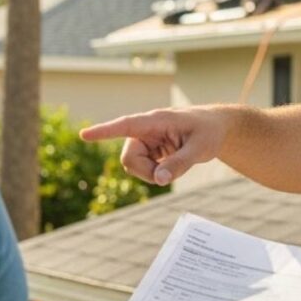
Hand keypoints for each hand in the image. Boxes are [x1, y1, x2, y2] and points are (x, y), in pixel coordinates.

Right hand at [81, 108, 225, 185]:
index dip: (105, 131)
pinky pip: (143, 168)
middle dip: (146, 172)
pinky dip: (156, 173)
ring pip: (134, 165)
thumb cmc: (208, 132)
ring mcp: (146, 140)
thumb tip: (159, 180)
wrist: (216, 128)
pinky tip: (172, 164)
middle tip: (169, 175)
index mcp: (156, 120)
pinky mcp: (149, 150)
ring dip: (151, 173)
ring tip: (176, 166)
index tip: (85, 135)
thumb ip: (179, 164)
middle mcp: (147, 129)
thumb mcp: (200, 148)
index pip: (127, 125)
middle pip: (129, 157)